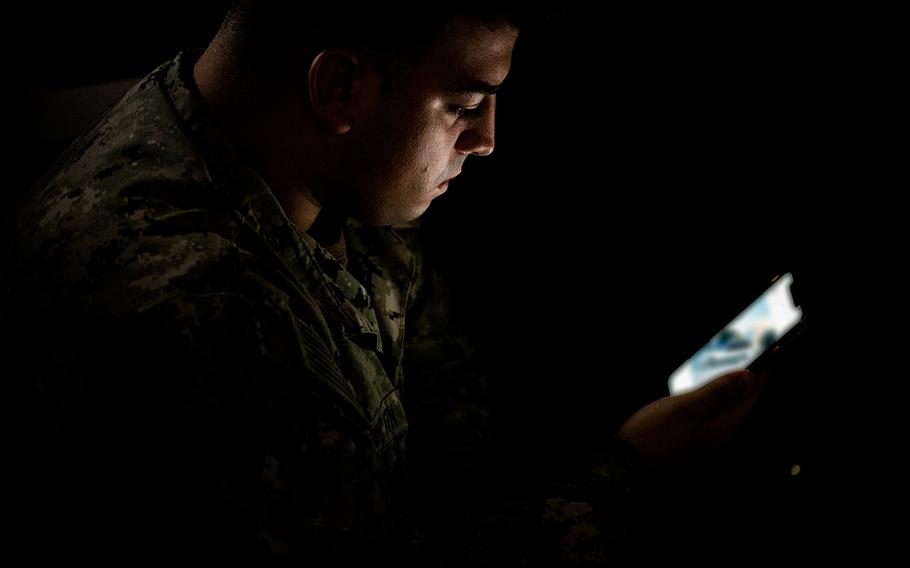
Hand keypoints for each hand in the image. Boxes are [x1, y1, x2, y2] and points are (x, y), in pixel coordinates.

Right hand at [615, 369, 766, 468]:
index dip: (761, 374)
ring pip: (729, 406)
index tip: (770, 351)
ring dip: (734, 385)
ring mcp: (706, 436)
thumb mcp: (686, 408)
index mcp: (723, 428)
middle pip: (743, 402)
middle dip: (751, 379)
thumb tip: (747, 377)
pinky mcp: (693, 434)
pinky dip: (719, 394)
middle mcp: (720, 434)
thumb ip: (717, 392)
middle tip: (757, 354)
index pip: (751, 398)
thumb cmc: (654, 434)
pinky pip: (714, 411)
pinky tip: (712, 386)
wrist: (626, 459)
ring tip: (739, 365)